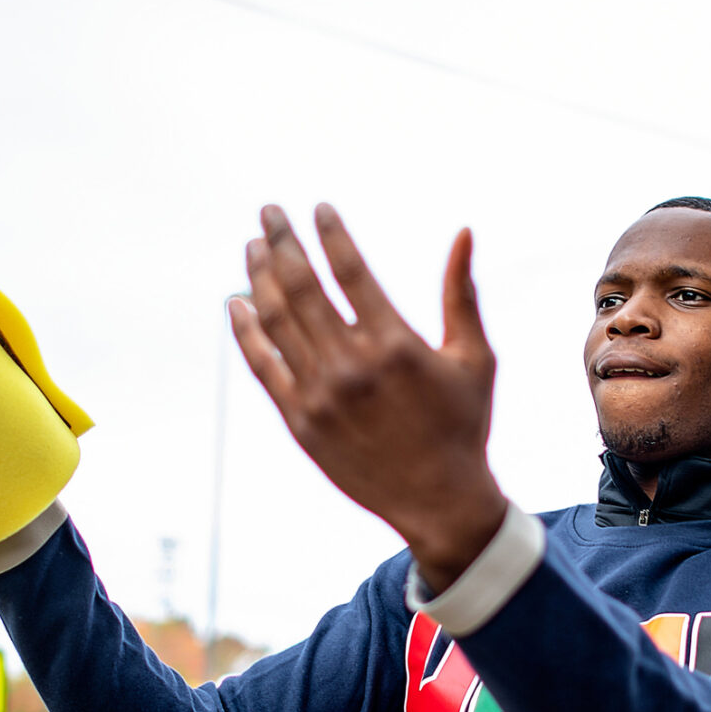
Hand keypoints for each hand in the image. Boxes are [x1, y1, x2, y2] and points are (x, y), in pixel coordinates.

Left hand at [231, 204, 507, 589]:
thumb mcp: (474, 358)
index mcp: (396, 345)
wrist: (439, 502)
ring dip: (259, 277)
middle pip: (303, 286)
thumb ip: (462, 294)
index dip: (330, 233)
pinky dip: (245, 331)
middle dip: (282, 241)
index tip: (318, 209)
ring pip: (276, 320)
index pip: (350, 271)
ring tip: (253, 247)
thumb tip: (463, 233)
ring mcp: (320, 395)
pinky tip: (236, 303)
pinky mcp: (300, 421)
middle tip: (270, 211)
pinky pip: (262, 366)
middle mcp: (352, 366)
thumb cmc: (463, 426)